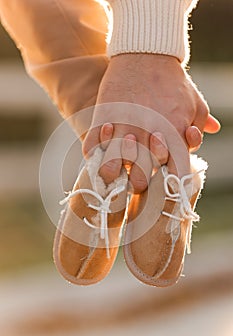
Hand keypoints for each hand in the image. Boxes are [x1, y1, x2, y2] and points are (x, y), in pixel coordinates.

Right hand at [83, 54, 219, 192]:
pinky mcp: (103, 120)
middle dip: (139, 182)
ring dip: (113, 173)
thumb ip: (200, 123)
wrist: (146, 53)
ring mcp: (122, 130)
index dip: (168, 184)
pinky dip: (94, 154)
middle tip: (137, 173)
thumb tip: (209, 131)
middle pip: (139, 181)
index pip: (172, 177)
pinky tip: (101, 148)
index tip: (164, 181)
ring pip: (110, 171)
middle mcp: (146, 139)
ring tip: (114, 168)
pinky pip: (91, 148)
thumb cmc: (173, 81)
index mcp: (172, 139)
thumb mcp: (195, 102)